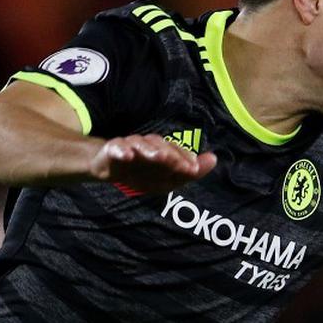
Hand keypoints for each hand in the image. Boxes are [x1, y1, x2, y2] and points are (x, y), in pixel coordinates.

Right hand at [89, 135, 216, 193]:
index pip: (176, 150)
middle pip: (160, 145)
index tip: (194, 168)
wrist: (108, 168)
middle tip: (179, 165)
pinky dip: (122, 151)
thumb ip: (190, 171)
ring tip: (158, 156)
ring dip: (150, 150)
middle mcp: (148, 144)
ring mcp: (130, 145)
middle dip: (171, 155)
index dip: (185, 158)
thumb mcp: (167, 178)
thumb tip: (215, 159)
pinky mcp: (112, 149)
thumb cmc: (142, 172)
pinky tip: (127, 155)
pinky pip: (116, 148)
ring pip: (141, 144)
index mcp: (162, 149)